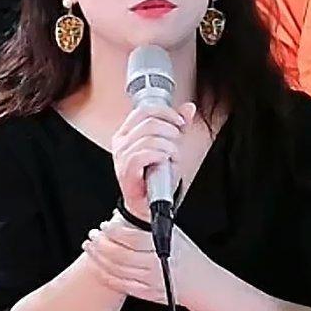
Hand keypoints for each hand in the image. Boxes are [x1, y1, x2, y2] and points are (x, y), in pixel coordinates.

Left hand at [80, 213, 205, 307]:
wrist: (202, 283)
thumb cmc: (188, 256)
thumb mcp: (175, 233)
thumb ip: (152, 223)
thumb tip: (132, 210)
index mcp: (163, 247)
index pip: (132, 238)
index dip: (114, 231)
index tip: (104, 226)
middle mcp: (156, 265)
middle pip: (120, 255)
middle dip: (101, 244)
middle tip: (92, 235)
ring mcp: (150, 281)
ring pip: (116, 270)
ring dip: (98, 258)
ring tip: (90, 248)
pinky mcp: (146, 293)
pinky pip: (120, 285)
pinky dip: (106, 276)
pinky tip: (99, 267)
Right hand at [112, 99, 195, 220]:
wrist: (148, 202)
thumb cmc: (155, 175)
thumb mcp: (169, 145)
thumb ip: (177, 125)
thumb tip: (189, 108)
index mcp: (127, 132)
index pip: (144, 111)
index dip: (165, 112)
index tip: (180, 121)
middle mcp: (121, 142)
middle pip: (148, 122)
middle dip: (170, 130)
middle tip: (177, 142)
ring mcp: (122, 156)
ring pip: (148, 138)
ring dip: (168, 146)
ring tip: (172, 156)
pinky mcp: (126, 170)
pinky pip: (143, 154)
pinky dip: (159, 155)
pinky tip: (165, 160)